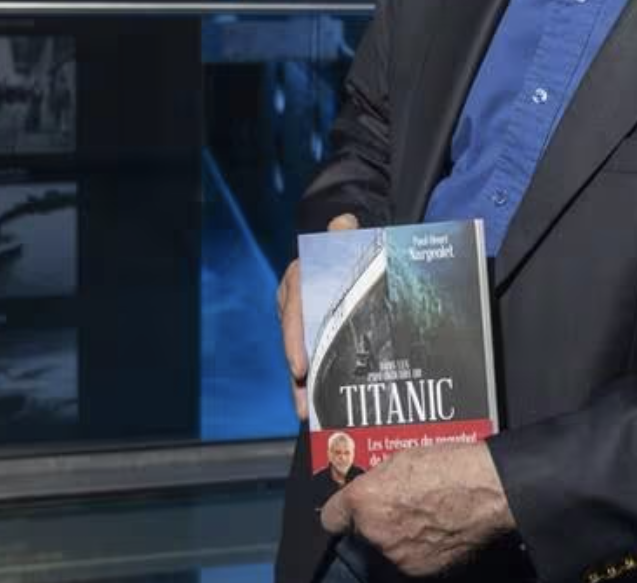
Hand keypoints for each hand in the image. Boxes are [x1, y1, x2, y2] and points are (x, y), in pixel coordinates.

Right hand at [278, 212, 358, 420]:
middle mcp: (294, 304)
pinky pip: (311, 360)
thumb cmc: (342, 247)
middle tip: (305, 407)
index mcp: (298, 281)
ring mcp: (301, 322)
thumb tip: (344, 221)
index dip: (294, 341)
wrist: (339, 252)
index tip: (299, 367)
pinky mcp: (311, 335)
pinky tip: (323, 407)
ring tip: (311, 415)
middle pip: (293, 343)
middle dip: (298, 377)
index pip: (293, 311)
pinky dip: (314, 383)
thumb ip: (343, 232)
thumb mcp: (343, 237)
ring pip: (299, 357)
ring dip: (303, 387)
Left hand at [318, 442, 516, 575]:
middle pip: (362, 535)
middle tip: (400, 508)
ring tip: (424, 517)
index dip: (342, 513)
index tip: (349, 511)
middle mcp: (375, 532)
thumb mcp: (400, 460)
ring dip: (397, 538)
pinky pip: (410, 561)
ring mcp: (397, 555)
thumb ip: (375, 482)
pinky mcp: (420, 571)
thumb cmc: (450, 467)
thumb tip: (368, 492)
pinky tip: (436, 530)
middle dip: (376, 524)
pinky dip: (419, 550)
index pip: (330, 518)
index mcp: (364, 500)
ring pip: (386, 550)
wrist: (486, 490)